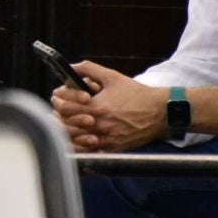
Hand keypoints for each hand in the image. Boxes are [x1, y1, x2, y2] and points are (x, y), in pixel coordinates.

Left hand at [52, 60, 166, 152]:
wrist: (160, 112)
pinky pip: (90, 151)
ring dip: (68, 131)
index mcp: (97, 107)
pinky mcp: (113, 148)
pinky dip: (82, 144)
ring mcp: (106, 139)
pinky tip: (80, 136)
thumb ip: (89, 69)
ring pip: (76, 140)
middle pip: (67, 125)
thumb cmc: (137, 94)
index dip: (58, 101)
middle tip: (58, 111)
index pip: (65, 107)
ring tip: (66, 123)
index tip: (57, 97)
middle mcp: (100, 125)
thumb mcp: (112, 76)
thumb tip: (71, 66)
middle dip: (59, 116)